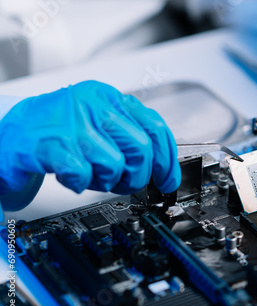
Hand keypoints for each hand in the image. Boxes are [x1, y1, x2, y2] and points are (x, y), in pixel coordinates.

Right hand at [0, 81, 180, 202]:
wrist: (9, 135)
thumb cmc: (58, 131)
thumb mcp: (98, 124)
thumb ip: (129, 137)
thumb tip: (161, 165)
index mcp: (109, 97)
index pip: (155, 126)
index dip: (167, 158)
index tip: (168, 178)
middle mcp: (92, 104)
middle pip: (141, 148)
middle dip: (137, 175)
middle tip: (124, 182)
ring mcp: (70, 121)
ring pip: (115, 164)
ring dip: (106, 181)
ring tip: (90, 175)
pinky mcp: (50, 144)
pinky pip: (84, 174)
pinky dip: (81, 184)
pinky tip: (71, 176)